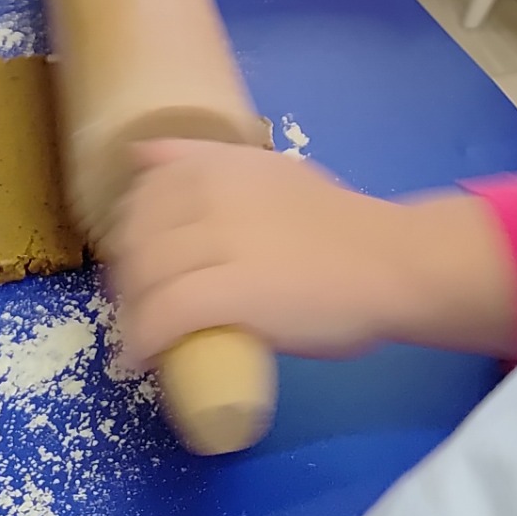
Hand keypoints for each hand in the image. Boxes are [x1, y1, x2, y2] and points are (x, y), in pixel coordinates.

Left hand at [108, 140, 516, 364]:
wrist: (391, 262)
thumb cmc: (338, 223)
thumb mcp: (270, 170)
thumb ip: (212, 162)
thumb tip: (144, 155)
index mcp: (221, 165)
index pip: (144, 197)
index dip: (130, 236)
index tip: (141, 264)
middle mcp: (213, 194)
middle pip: (138, 241)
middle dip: (125, 280)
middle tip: (138, 310)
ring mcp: (221, 242)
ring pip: (145, 280)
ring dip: (129, 316)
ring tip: (139, 339)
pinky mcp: (232, 293)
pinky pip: (164, 316)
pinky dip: (141, 342)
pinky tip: (137, 361)